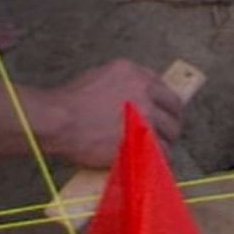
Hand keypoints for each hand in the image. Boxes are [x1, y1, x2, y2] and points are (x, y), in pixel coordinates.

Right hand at [38, 59, 182, 167]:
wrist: (59, 120)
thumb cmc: (69, 102)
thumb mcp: (98, 77)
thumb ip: (120, 85)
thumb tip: (128, 98)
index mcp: (133, 72)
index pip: (161, 85)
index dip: (162, 101)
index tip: (162, 110)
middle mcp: (145, 90)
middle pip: (173, 106)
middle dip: (171, 119)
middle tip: (167, 131)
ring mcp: (146, 114)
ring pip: (170, 130)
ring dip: (166, 139)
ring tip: (161, 148)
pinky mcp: (142, 137)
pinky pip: (161, 150)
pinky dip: (159, 157)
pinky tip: (154, 161)